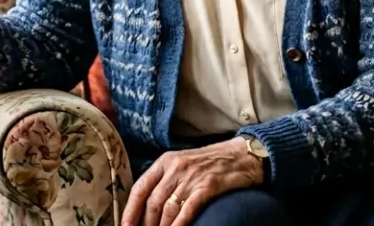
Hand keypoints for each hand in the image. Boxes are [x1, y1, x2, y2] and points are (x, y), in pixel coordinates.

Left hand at [122, 139, 264, 225]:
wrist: (242, 155)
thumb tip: (147, 205)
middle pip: (152, 202)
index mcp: (165, 162)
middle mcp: (176, 168)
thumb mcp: (182, 163)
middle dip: (145, 224)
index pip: (140, 188)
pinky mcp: (208, 186)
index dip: (130, 210)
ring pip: (168, 208)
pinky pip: (188, 210)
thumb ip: (164, 179)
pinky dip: (179, 224)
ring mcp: (192, 177)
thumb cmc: (210, 163)